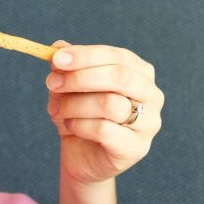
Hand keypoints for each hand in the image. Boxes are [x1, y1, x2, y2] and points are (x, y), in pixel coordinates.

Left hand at [45, 40, 163, 184]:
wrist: (82, 156)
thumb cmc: (81, 116)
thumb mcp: (69, 88)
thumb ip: (66, 67)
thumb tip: (57, 47)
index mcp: (140, 73)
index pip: (118, 56)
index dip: (87, 55)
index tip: (57, 59)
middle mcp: (152, 95)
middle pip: (121, 77)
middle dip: (81, 78)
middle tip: (52, 83)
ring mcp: (149, 123)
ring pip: (111, 104)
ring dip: (75, 105)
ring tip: (56, 110)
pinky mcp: (136, 148)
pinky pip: (104, 130)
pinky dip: (80, 125)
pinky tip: (70, 126)